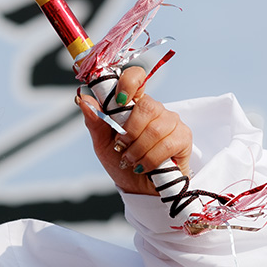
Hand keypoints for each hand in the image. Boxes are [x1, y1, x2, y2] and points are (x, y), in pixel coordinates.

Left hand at [77, 66, 192, 195]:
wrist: (138, 189)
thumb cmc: (122, 162)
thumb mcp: (103, 145)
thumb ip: (95, 122)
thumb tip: (83, 99)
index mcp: (134, 105)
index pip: (136, 77)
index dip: (129, 83)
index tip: (118, 101)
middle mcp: (155, 109)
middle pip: (147, 106)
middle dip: (130, 131)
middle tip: (122, 146)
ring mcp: (171, 122)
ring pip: (156, 128)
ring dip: (138, 149)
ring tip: (131, 160)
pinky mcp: (182, 138)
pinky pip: (167, 144)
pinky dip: (150, 158)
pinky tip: (143, 166)